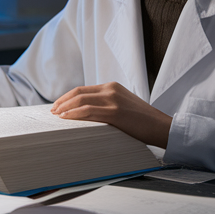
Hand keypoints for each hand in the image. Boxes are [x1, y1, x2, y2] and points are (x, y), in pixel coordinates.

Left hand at [49, 82, 170, 147]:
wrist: (161, 126)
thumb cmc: (143, 121)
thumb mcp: (123, 105)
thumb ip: (107, 104)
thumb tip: (88, 113)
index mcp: (112, 86)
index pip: (83, 89)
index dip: (68, 97)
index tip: (58, 105)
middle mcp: (111, 90)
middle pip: (78, 93)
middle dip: (62, 101)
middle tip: (53, 110)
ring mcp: (113, 100)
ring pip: (80, 100)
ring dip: (65, 108)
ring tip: (56, 116)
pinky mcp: (115, 112)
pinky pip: (88, 111)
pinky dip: (74, 114)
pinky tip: (65, 118)